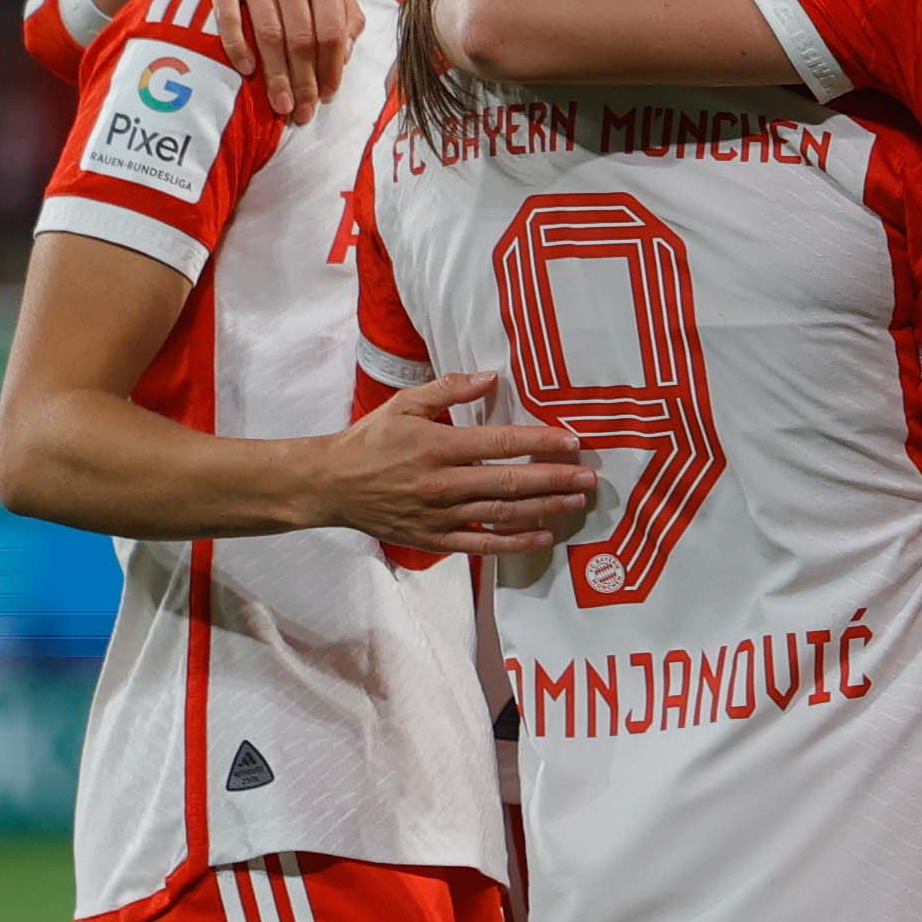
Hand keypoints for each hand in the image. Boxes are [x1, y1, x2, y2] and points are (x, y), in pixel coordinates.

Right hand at [185, 0, 360, 118]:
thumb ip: (341, 4)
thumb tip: (345, 54)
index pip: (332, 27)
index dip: (332, 67)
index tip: (329, 96)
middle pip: (302, 36)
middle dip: (305, 81)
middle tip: (304, 113)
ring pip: (269, 32)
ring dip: (276, 76)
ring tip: (281, 104)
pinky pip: (230, 17)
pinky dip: (239, 48)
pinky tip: (247, 71)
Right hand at [309, 374, 594, 553]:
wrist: (332, 485)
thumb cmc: (371, 440)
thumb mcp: (405, 403)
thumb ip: (449, 390)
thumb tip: (491, 377)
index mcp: (439, 446)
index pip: (501, 444)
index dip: (540, 442)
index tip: (572, 441)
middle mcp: (445, 483)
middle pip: (512, 481)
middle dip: (556, 479)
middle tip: (590, 478)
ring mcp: (441, 515)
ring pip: (504, 513)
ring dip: (545, 508)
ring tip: (577, 503)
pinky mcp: (435, 539)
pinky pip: (483, 544)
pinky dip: (514, 541)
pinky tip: (543, 536)